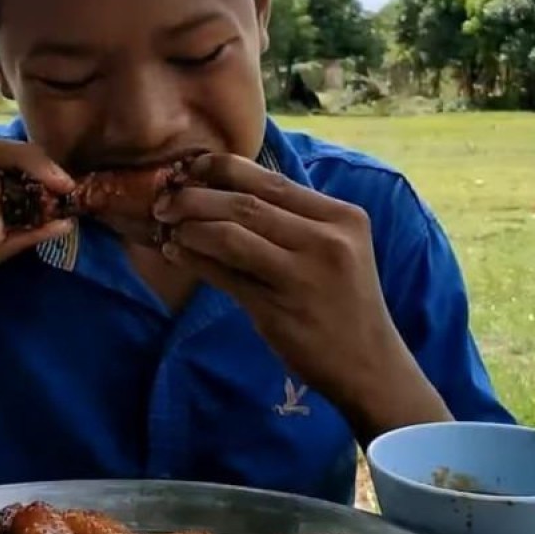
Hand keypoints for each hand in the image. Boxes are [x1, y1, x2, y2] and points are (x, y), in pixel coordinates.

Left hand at [153, 153, 450, 438]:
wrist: (370, 366)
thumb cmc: (345, 303)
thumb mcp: (338, 249)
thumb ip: (294, 220)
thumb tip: (226, 189)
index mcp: (342, 217)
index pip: (270, 179)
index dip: (221, 168)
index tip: (190, 167)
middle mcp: (326, 241)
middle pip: (245, 203)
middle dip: (195, 196)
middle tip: (164, 200)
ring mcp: (303, 276)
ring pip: (231, 235)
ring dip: (189, 227)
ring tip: (167, 226)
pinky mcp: (279, 310)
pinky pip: (224, 276)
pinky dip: (194, 259)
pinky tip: (175, 252)